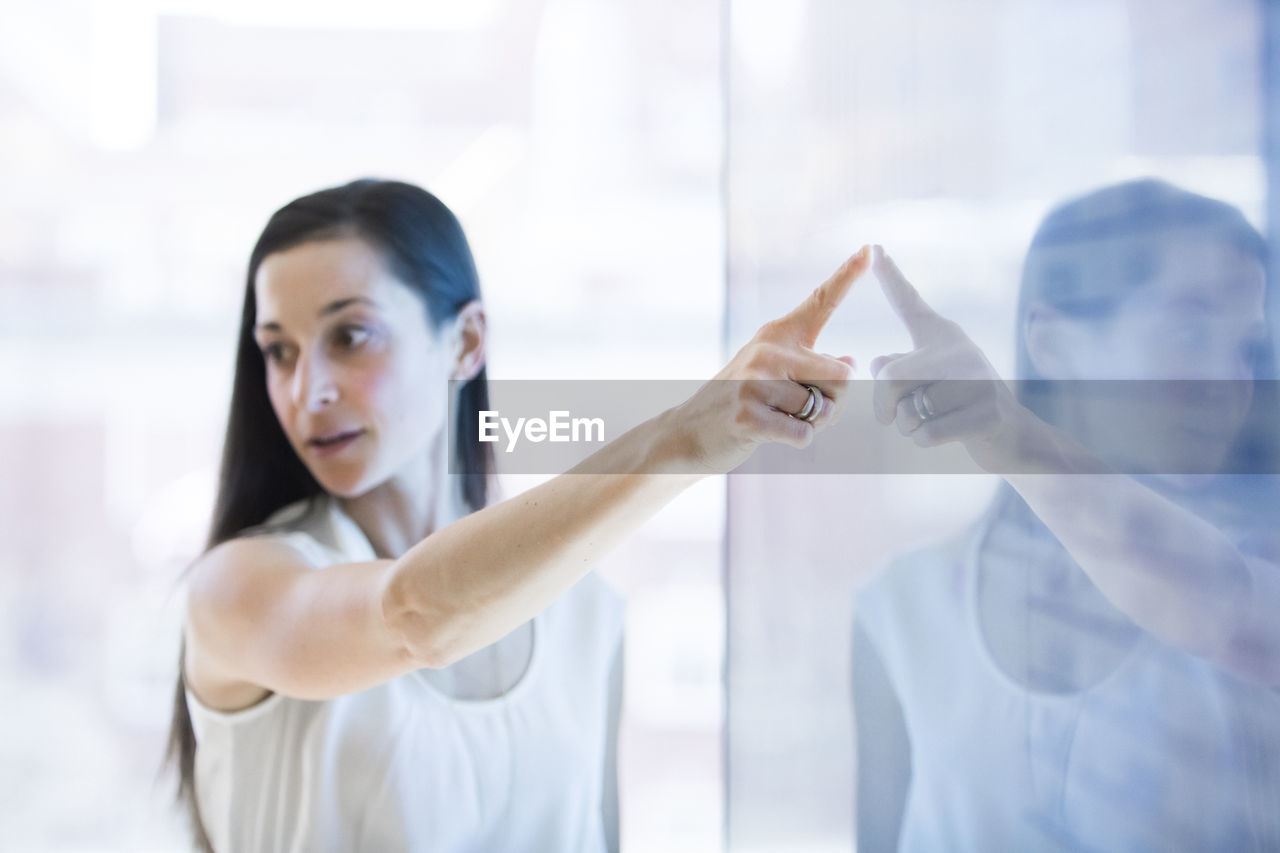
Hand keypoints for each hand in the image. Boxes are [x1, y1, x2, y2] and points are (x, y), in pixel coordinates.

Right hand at [672, 246, 870, 473]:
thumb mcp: (771, 373)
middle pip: (840, 377)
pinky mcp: (748, 416)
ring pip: (821, 410)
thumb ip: (811, 366)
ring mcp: (755, 382)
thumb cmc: (739, 402)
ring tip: (777, 419)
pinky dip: (796, 439)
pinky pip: (803, 433)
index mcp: (777, 334)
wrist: (687, 431)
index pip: (820, 301)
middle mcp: (768, 350)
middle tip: (805, 409)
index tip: (869, 249)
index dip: (847, 276)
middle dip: (833, 403)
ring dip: (811, 424)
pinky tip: (768, 434)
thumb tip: (850, 363)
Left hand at [869, 247, 1025, 468]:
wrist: (1012, 436)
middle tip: (889, 418)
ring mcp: (978, 380)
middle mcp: (960, 350)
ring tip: (932, 421)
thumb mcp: (926, 382)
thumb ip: (900, 368)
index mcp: (942, 337)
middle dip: (883, 406)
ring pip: (908, 411)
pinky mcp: (987, 413)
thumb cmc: (959, 406)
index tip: (873, 247)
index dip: (891, 278)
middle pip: (892, 378)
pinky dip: (923, 441)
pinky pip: (927, 433)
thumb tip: (878, 363)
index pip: (910, 304)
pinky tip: (944, 436)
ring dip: (908, 427)